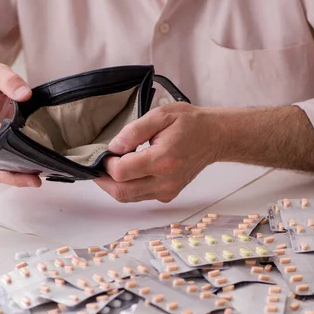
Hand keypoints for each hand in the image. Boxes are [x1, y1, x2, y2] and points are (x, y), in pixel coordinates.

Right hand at [0, 63, 41, 186]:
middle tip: (35, 171)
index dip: (6, 139)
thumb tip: (25, 94)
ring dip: (14, 178)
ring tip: (35, 180)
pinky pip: (1, 171)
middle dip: (12, 168)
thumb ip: (10, 80)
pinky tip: (34, 176)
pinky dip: (16, 177)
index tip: (24, 143)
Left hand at [94, 103, 217, 202]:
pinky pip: (139, 197)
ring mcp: (167, 191)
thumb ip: (134, 131)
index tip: (107, 152)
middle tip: (99, 165)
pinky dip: (128, 187)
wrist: (214, 137)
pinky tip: (128, 171)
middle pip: (121, 192)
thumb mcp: (161, 115)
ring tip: (112, 166)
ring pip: (128, 198)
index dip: (107, 163)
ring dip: (114, 185)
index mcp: (163, 160)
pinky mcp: (167, 195)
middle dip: (104, 180)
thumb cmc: (189, 123)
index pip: (121, 172)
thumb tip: (114, 147)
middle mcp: (165, 181)